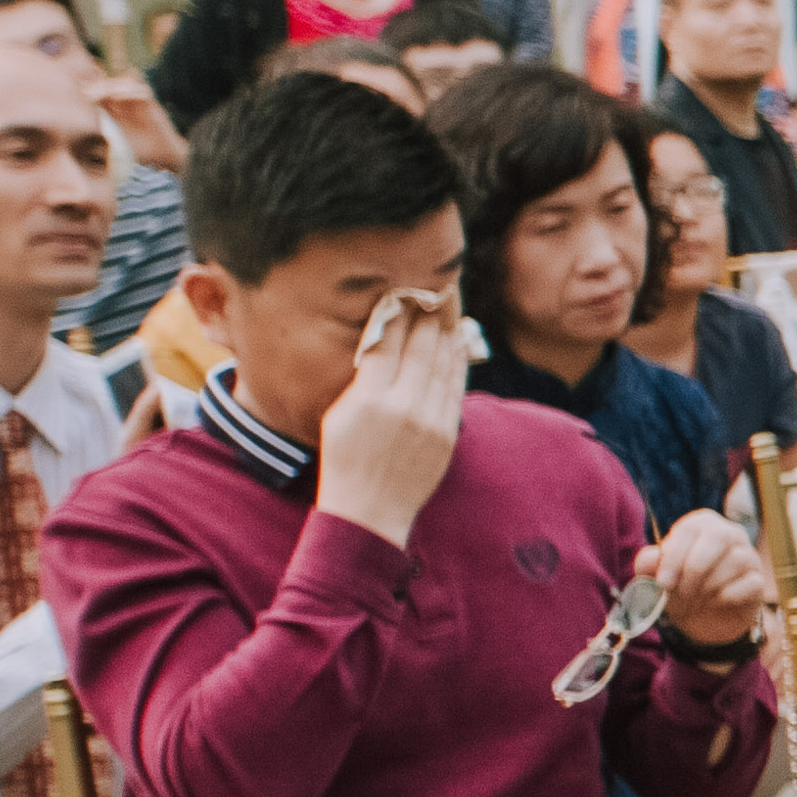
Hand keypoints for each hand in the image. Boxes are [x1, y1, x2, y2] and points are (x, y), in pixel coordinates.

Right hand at [313, 283, 470, 544]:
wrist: (369, 511)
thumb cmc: (344, 459)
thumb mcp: (338, 414)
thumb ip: (364, 377)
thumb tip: (384, 339)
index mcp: (368, 398)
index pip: (387, 340)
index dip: (399, 311)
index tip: (405, 287)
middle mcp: (403, 406)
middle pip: (422, 346)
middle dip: (430, 313)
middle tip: (436, 284)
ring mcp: (430, 420)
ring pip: (444, 363)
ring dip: (448, 330)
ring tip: (449, 304)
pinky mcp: (448, 433)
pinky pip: (455, 386)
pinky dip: (457, 360)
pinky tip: (458, 341)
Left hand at [649, 508, 772, 648]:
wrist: (702, 621)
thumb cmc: (679, 590)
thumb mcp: (656, 578)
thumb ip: (648, 564)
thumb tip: (652, 557)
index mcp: (702, 525)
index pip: (691, 528)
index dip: (674, 556)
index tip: (663, 583)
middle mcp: (730, 534)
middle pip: (720, 536)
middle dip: (696, 567)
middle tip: (683, 590)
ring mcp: (748, 556)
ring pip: (736, 560)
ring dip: (710, 585)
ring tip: (698, 597)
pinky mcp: (758, 580)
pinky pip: (749, 583)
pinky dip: (728, 596)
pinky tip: (717, 602)